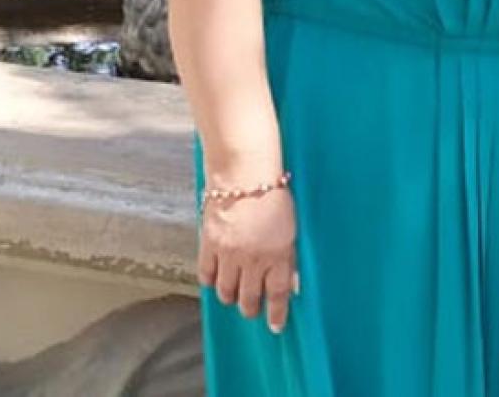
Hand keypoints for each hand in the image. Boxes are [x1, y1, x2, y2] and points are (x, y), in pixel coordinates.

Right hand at [198, 187, 298, 330]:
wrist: (244, 173)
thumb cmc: (273, 194)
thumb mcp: (291, 228)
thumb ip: (289, 257)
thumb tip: (292, 283)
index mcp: (278, 254)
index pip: (277, 294)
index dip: (275, 314)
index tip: (275, 325)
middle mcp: (253, 259)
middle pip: (249, 299)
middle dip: (251, 308)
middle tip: (252, 309)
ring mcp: (229, 254)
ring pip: (226, 292)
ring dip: (231, 297)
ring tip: (234, 295)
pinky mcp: (209, 245)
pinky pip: (206, 275)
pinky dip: (211, 280)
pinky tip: (217, 278)